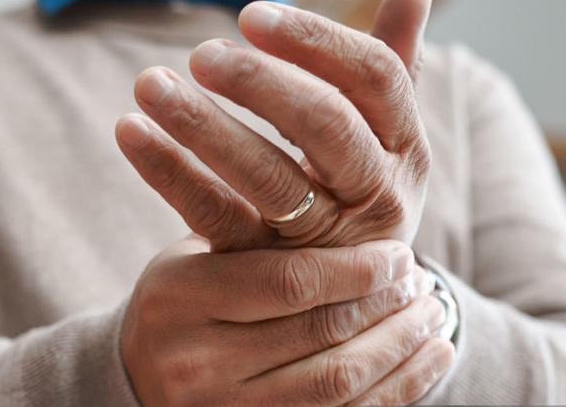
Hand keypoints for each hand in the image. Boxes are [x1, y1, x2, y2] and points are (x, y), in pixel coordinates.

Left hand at [115, 0, 433, 250]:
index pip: (376, 78)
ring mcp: (322, 239)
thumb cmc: (360, 190)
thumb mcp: (387, 136)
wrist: (352, 296)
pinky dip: (169, 173)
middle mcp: (377, 193)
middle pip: (327, 126)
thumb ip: (396, 62)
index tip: (251, 15)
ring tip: (149, 84)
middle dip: (263, 83)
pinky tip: (129, 132)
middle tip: (202, 53)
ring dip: (204, 126)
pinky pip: (215, 216)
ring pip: (268, 179)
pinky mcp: (265, 269)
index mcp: (407, 146)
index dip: (316, 41)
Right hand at [122, 237, 453, 405]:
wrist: (136, 377)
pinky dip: (399, 387)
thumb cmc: (177, 302)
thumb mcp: (188, 259)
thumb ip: (245, 232)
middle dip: (384, 302)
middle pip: (318, 331)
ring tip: (430, 313)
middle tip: (419, 278)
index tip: (398, 252)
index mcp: (177, 298)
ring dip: (398, 344)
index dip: (354, 268)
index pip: (285, 281)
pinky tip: (429, 356)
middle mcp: (196, 360)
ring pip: (337, 380)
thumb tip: (333, 180)